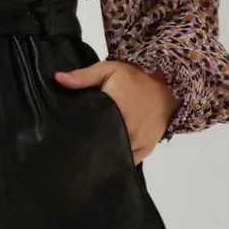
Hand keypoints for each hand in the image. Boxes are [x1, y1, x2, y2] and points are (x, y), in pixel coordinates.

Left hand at [54, 59, 179, 163]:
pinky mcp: (146, 148)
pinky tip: (107, 156)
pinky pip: (129, 160)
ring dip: (103, 153)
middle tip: (74, 145)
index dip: (79, 133)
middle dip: (89, 145)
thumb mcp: (108, 69)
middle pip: (102, 143)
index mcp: (116, 108)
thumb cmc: (137, 76)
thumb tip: (58, 79)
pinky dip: (118, 158)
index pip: (91, 127)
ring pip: (114, 155)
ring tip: (88, 152)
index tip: (67, 135)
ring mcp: (138, 141)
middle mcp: (128, 128)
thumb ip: (83, 76)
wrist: (169, 84)